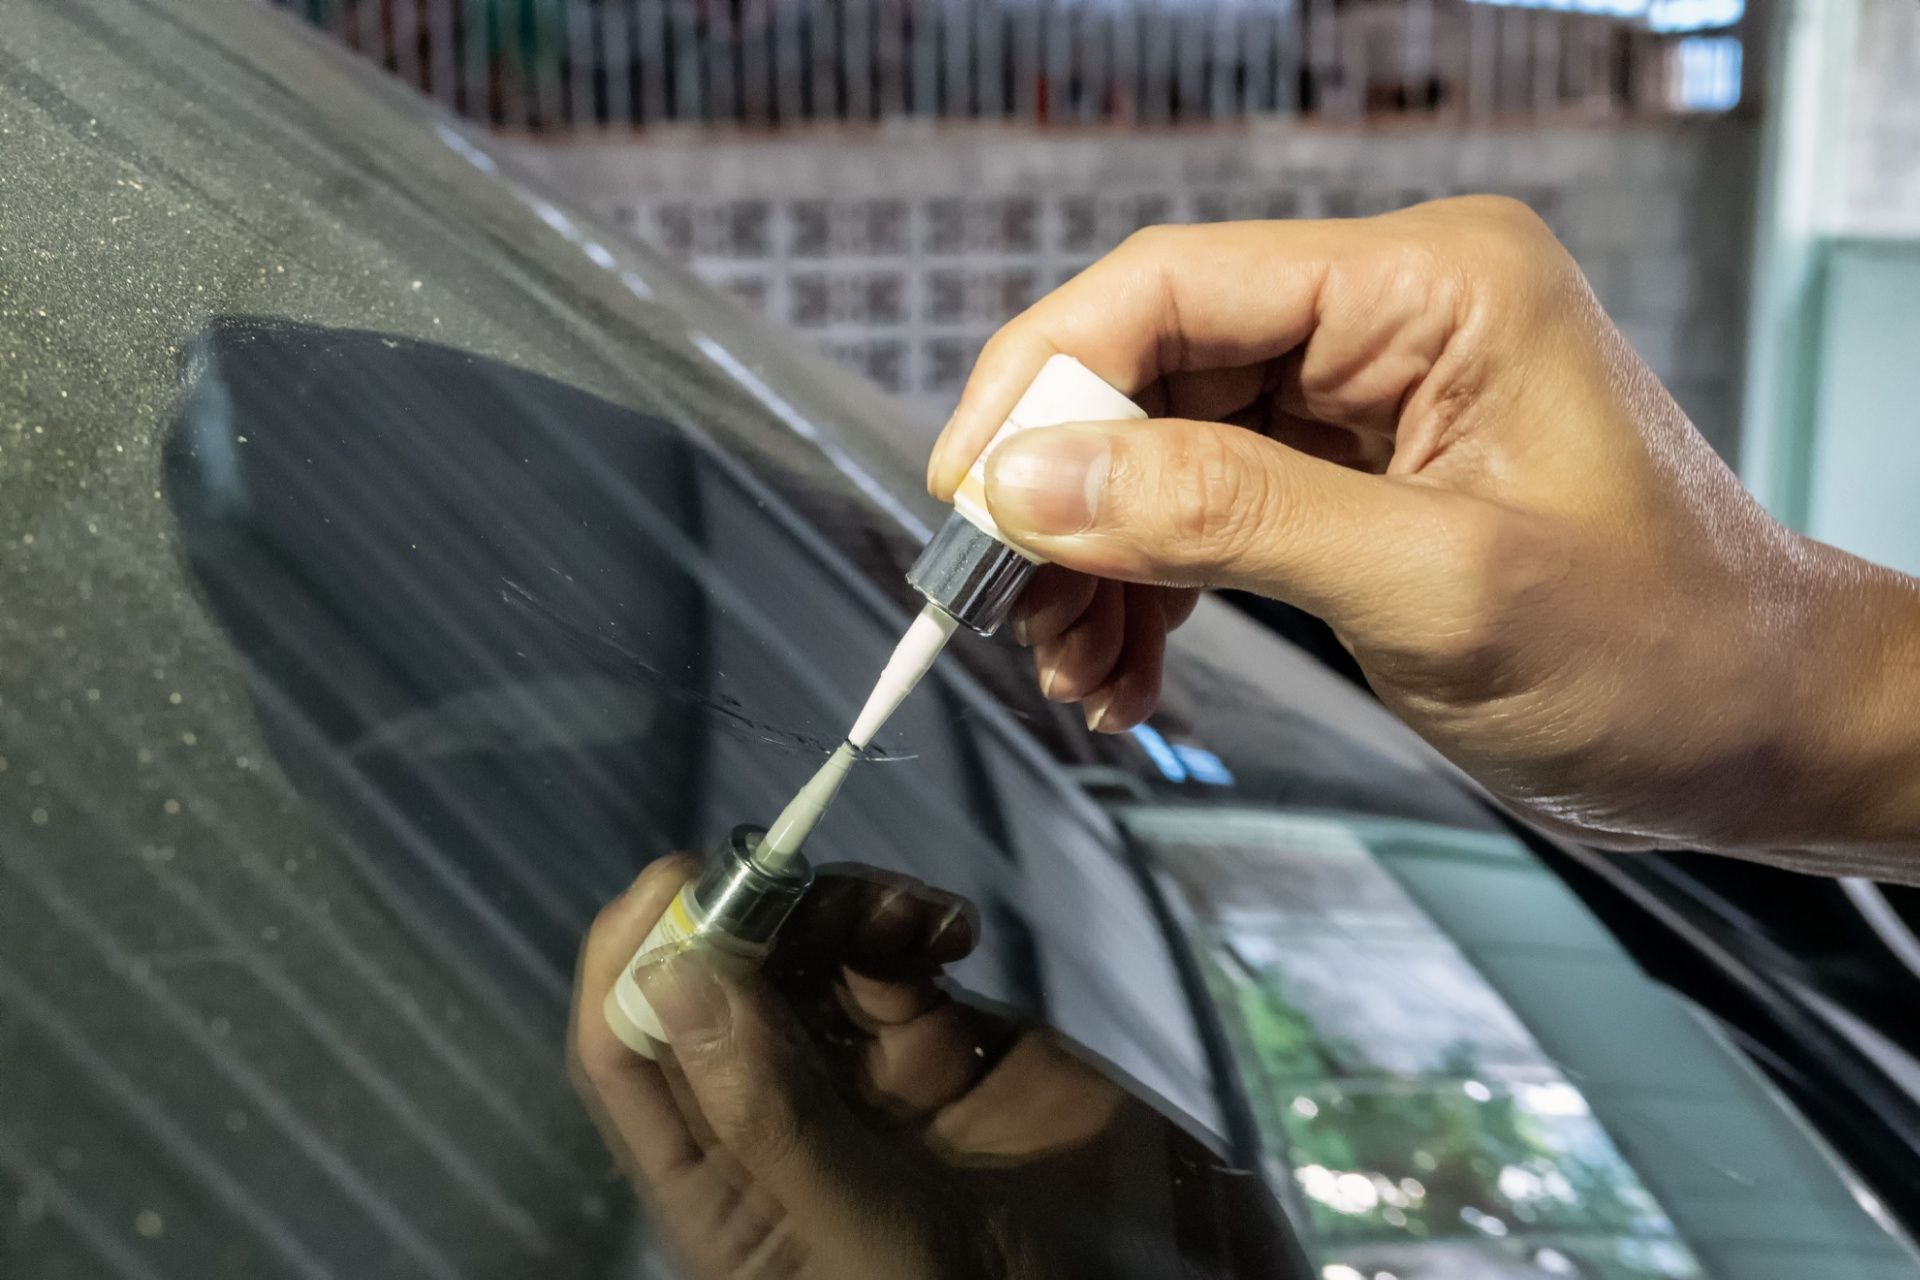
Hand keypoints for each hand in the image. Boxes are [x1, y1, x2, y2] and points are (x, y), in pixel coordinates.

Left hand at [570, 858, 1301, 1279]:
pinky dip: (910, 918)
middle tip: (788, 868)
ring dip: (834, 906)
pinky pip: (893, 950)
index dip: (632, 965)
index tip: (675, 884)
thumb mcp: (868, 1238)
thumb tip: (675, 981)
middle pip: (716, 983)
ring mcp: (860, 1073)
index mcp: (727, 1192)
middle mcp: (777, 1123)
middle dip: (744, 913)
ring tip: (905, 916)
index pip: (629, 1060)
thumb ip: (773, 1118)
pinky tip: (952, 929)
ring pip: (801, 948)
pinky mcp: (940, 1038)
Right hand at [928, 198, 1919, 861]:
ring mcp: (1369, 397)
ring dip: (1095, 560)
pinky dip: (1146, 588)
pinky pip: (1203, 506)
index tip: (969, 498)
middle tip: (1004, 606)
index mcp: (1433, 287)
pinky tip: (1124, 668)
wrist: (1760, 734)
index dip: (1044, 381)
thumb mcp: (1435, 588)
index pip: (1173, 285)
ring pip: (1159, 446)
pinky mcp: (1353, 475)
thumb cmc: (1666, 653)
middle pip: (1148, 366)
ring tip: (1074, 670)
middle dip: (1063, 495)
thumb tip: (1036, 484)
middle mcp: (1391, 318)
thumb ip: (1222, 518)